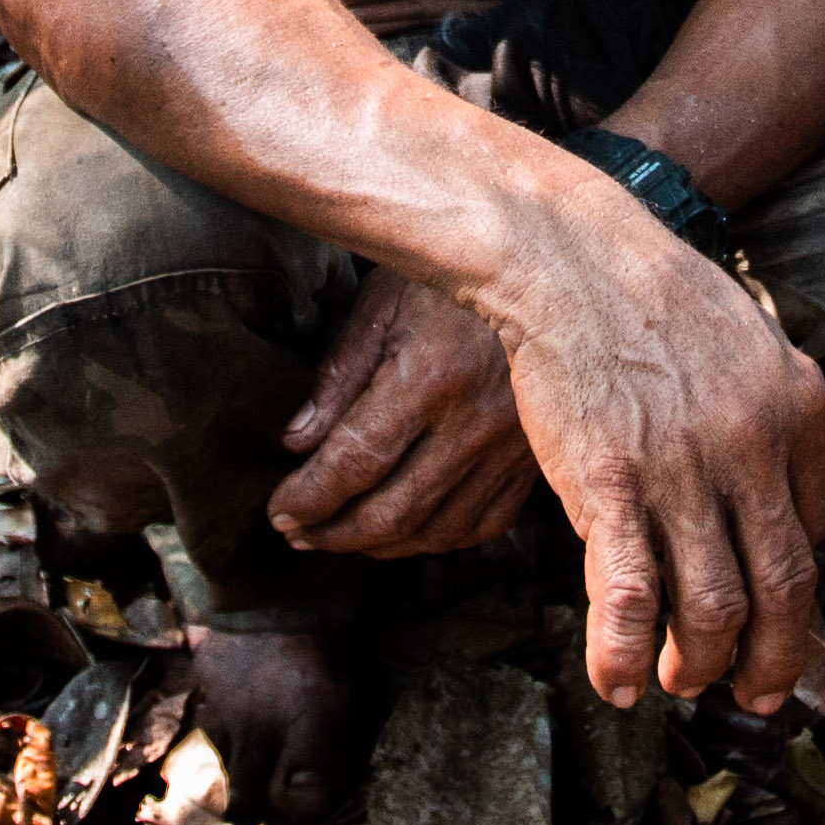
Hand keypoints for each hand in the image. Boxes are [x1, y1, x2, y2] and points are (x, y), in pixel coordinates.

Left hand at [268, 271, 547, 558]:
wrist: (545, 279)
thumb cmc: (452, 281)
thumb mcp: (384, 302)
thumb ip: (338, 374)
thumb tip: (297, 443)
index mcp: (430, 378)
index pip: (354, 462)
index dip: (308, 497)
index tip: (279, 511)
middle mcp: (474, 423)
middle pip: (391, 512)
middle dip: (332, 533)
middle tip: (296, 533)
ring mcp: (510, 450)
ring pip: (435, 531)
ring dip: (378, 544)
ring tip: (339, 536)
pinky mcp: (532, 461)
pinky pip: (481, 525)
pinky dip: (434, 539)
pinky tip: (404, 530)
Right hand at [468, 198, 824, 713]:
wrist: (572, 255)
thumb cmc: (650, 296)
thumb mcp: (748, 341)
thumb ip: (772, 415)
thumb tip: (775, 499)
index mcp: (799, 407)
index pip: (816, 530)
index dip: (790, 586)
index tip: (767, 612)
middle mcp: (754, 446)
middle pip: (786, 588)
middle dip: (773, 660)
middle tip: (755, 694)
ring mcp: (684, 470)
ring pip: (715, 608)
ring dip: (700, 667)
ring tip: (680, 682)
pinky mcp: (612, 485)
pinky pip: (630, 598)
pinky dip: (624, 656)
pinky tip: (616, 684)